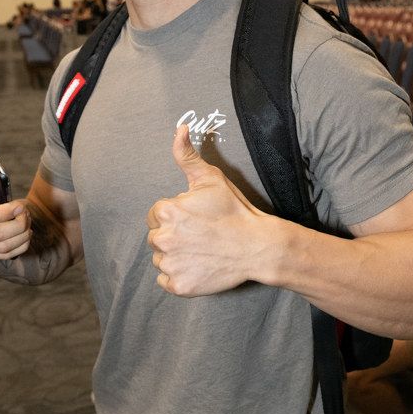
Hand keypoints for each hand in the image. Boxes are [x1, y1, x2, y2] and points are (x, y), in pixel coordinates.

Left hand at [147, 125, 270, 295]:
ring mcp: (170, 265)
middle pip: (156, 237)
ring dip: (174, 255)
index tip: (195, 219)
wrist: (257, 247)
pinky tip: (197, 266)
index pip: (156, 214)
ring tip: (200, 250)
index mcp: (166, 212)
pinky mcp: (178, 285)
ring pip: (160, 258)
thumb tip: (179, 128)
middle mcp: (162, 239)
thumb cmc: (234, 211)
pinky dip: (178, 275)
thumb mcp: (210, 178)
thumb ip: (186, 154)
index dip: (176, 215)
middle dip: (173, 235)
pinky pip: (165, 280)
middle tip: (199, 235)